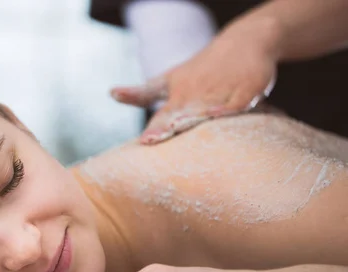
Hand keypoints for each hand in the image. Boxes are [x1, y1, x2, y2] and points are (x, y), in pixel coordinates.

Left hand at [111, 26, 277, 144]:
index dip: (156, 129)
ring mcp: (223, 90)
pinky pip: (239, 103)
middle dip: (172, 126)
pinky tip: (221, 116)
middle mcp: (198, 92)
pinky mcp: (248, 88)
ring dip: (196, 118)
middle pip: (184, 114)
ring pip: (209, 109)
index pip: (165, 115)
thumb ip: (143, 93)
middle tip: (155, 139)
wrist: (245, 41)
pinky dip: (230, 109)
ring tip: (182, 127)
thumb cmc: (200, 68)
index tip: (145, 141)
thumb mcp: (169, 79)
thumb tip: (111, 93)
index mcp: (179, 93)